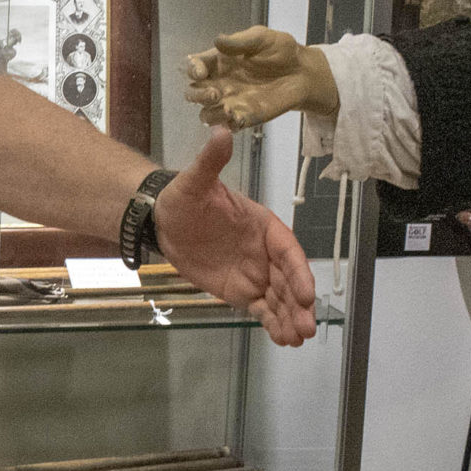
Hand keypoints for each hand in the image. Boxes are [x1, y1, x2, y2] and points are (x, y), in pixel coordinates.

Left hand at [154, 127, 317, 346]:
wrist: (164, 220)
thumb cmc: (183, 198)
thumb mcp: (194, 180)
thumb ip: (211, 161)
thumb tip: (221, 131)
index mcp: (263, 225)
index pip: (288, 250)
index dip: (299, 272)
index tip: (306, 293)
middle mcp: (264, 251)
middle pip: (288, 280)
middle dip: (299, 304)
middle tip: (306, 327)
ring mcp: (255, 272)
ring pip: (278, 298)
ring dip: (289, 317)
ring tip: (296, 339)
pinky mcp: (240, 290)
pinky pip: (261, 308)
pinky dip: (272, 322)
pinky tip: (281, 339)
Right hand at [185, 27, 339, 129]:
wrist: (303, 72)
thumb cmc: (281, 51)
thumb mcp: (261, 38)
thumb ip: (239, 41)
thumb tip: (217, 41)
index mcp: (218, 62)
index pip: (194, 66)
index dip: (192, 69)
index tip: (201, 72)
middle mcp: (219, 83)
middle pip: (192, 94)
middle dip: (197, 96)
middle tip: (214, 93)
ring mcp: (230, 102)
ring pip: (205, 115)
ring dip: (211, 114)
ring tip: (228, 109)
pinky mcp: (244, 117)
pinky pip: (228, 127)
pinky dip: (229, 125)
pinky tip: (240, 118)